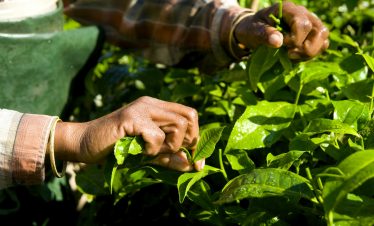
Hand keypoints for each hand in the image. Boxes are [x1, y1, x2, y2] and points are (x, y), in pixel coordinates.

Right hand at [54, 96, 203, 171]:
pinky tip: (139, 151)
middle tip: (167, 153)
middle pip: (190, 117)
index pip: (190, 114)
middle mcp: (151, 103)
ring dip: (169, 146)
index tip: (194, 159)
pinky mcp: (131, 118)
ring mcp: (141, 108)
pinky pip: (156, 136)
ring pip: (178, 125)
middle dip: (186, 141)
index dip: (196, 137)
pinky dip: (152, 150)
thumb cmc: (116, 150)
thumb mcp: (149, 154)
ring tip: (150, 152)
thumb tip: (196, 165)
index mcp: (157, 108)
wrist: (83, 145)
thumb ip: (171, 157)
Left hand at [234, 1, 328, 59]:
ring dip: (310, 52)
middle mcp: (303, 14)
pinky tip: (296, 57)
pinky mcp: (310, 35)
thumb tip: (278, 41)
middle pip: (320, 30)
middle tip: (289, 54)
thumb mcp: (252, 31)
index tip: (282, 45)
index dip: (295, 39)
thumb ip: (264, 34)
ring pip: (323, 38)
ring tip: (292, 56)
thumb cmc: (252, 29)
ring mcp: (309, 23)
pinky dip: (311, 54)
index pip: (303, 24)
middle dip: (306, 48)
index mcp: (288, 9)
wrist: (253, 31)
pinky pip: (321, 45)